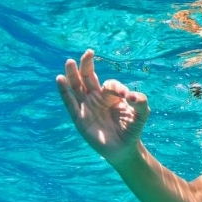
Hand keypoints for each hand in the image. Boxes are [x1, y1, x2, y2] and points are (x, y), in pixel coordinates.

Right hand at [56, 50, 149, 164]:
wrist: (124, 149)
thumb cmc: (132, 129)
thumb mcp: (142, 114)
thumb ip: (141, 102)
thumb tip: (132, 95)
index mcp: (111, 95)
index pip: (109, 84)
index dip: (116, 87)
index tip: (125, 96)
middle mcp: (97, 98)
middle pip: (88, 77)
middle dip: (87, 65)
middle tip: (88, 52)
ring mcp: (87, 107)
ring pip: (77, 87)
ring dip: (72, 74)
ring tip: (69, 62)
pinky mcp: (79, 118)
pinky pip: (70, 103)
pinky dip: (64, 91)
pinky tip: (60, 79)